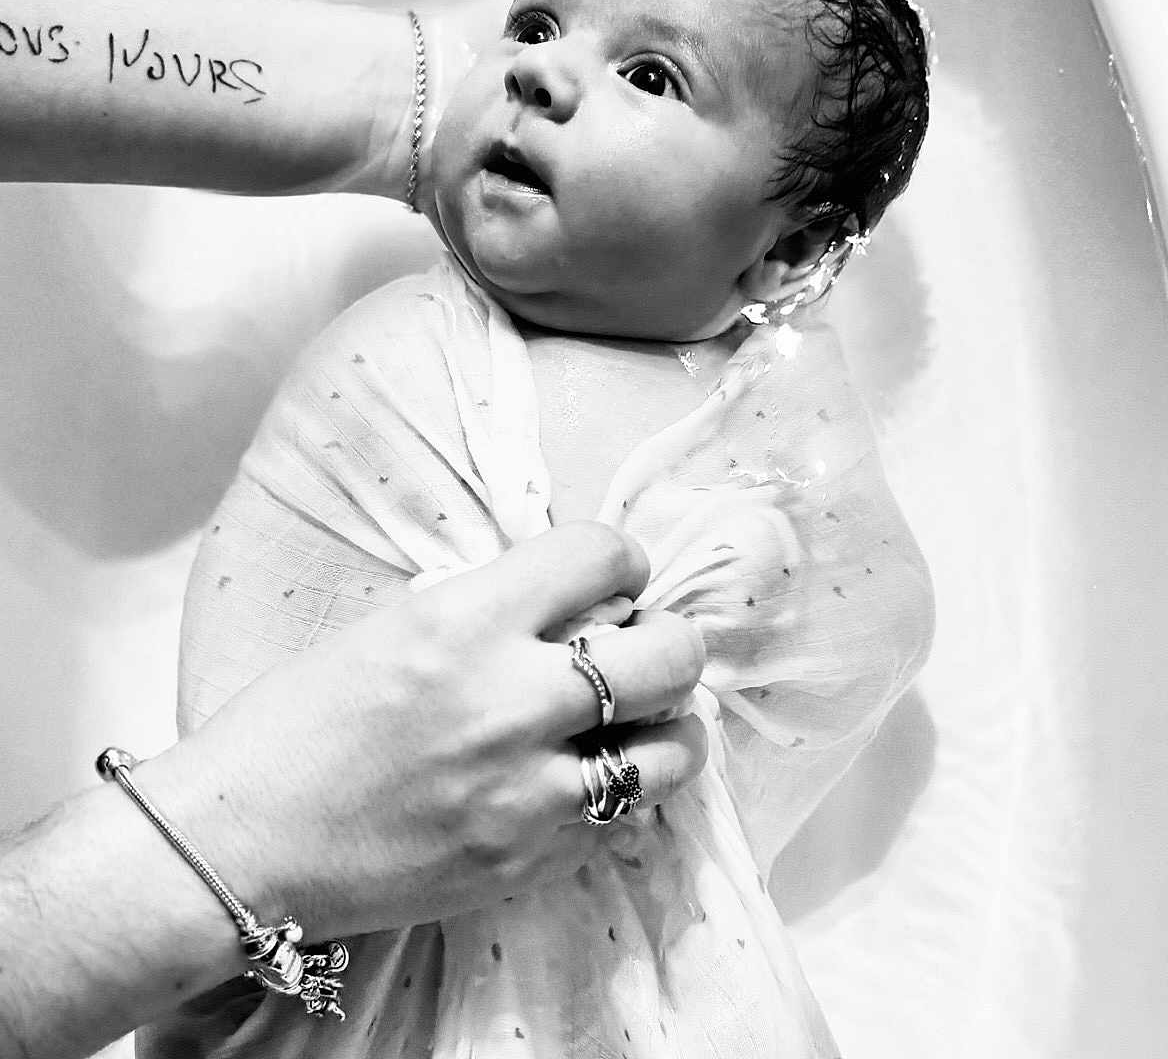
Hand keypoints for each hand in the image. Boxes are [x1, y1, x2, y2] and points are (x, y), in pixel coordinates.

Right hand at [137, 522, 706, 938]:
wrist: (242, 843)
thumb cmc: (299, 724)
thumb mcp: (396, 627)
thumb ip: (494, 609)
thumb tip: (582, 602)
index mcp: (465, 623)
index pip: (603, 555)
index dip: (623, 558)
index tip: (617, 577)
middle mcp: (510, 702)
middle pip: (668, 655)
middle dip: (672, 641)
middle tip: (647, 647)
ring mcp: (526, 793)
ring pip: (673, 750)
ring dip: (668, 726)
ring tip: (637, 722)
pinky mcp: (528, 863)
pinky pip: (624, 820)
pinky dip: (621, 796)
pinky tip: (586, 782)